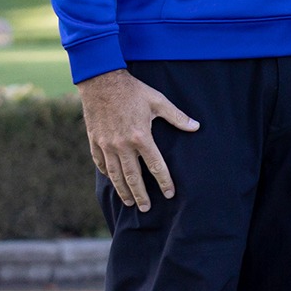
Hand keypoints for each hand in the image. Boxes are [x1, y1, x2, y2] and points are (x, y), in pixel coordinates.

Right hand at [77, 69, 200, 210]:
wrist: (101, 82)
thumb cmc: (133, 91)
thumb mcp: (158, 101)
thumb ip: (177, 117)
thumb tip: (196, 127)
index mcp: (140, 136)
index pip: (155, 165)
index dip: (163, 181)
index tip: (169, 193)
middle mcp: (121, 145)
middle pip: (133, 176)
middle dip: (141, 194)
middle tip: (147, 208)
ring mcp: (106, 145)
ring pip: (115, 174)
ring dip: (123, 190)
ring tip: (129, 202)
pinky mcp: (94, 141)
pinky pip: (100, 163)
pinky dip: (107, 174)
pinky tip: (113, 181)